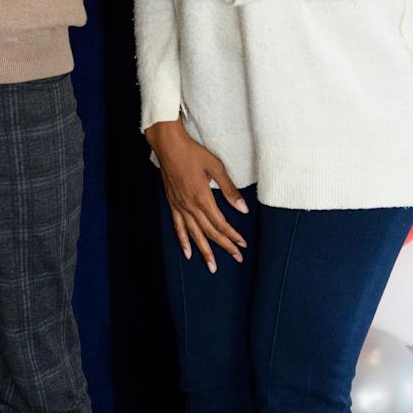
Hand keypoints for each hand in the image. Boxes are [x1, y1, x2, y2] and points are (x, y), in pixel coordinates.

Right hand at [145, 120, 246, 271]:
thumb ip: (229, 189)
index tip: (242, 245)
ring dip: (204, 251)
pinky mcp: (173, 204)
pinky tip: (188, 253)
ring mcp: (180, 206)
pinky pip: (178, 227)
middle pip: (209, 232)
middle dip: (224, 246)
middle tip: (236, 258)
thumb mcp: (216, 167)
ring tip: (212, 266)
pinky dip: (183, 241)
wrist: (168, 146)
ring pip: (194, 234)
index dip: (233, 235)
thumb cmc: (193, 153)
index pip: (221, 223)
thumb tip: (243, 208)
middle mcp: (190, 206)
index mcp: (203, 198)